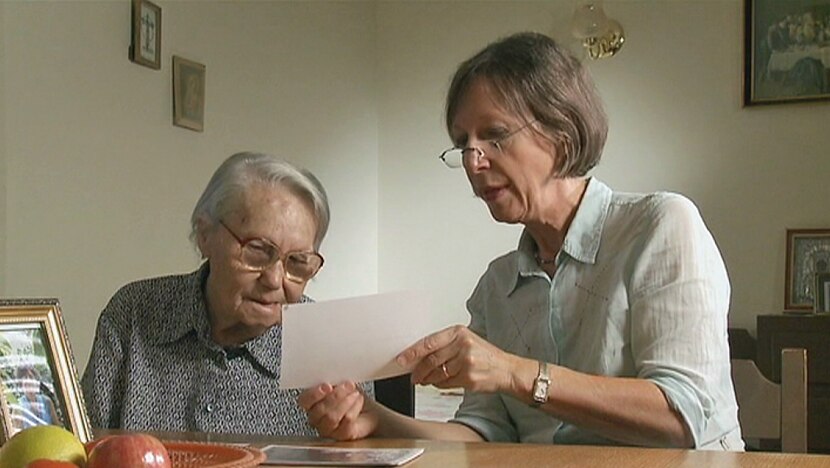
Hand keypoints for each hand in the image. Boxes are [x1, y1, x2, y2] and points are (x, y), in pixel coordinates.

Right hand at [298, 381, 378, 439]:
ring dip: (345, 402)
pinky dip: (354, 408)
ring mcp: (328, 429)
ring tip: (355, 393)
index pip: (304, 401)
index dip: (314, 394)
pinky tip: (358, 401)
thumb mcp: (340, 383)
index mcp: (311, 403)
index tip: (327, 386)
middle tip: (348, 385)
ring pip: (332, 417)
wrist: (368, 411)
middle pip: (320, 410)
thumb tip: (333, 374)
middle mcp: (317, 418)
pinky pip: (346, 422)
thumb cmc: (350, 395)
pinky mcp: (342, 435)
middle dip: (336, 396)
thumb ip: (333, 380)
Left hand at [396, 325, 518, 393]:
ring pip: (437, 373)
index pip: (429, 342)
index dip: (413, 352)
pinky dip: (439, 384)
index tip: (402, 358)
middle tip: (411, 375)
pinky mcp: (468, 377)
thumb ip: (445, 346)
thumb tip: (419, 354)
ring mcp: (466, 362)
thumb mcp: (466, 342)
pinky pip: (446, 383)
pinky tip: (438, 382)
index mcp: (459, 332)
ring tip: (423, 380)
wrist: (506, 370)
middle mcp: (463, 345)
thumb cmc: (485, 356)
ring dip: (427, 379)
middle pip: (431, 359)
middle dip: (418, 369)